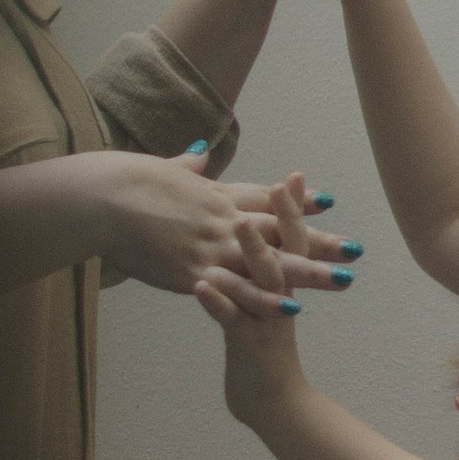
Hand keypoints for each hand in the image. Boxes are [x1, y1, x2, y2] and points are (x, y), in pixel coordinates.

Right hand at [95, 150, 360, 299]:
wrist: (103, 199)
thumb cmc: (126, 182)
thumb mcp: (164, 168)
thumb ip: (188, 167)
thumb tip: (200, 153)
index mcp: (216, 196)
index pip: (264, 199)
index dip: (296, 203)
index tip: (328, 203)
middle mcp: (222, 219)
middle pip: (280, 231)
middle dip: (319, 242)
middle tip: (355, 251)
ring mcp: (210, 246)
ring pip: (268, 261)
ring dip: (306, 273)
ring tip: (341, 282)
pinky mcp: (192, 271)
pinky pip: (236, 288)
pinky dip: (264, 298)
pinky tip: (289, 307)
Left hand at [195, 204, 311, 431]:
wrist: (274, 405)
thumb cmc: (262, 354)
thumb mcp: (266, 312)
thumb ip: (264, 278)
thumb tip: (261, 247)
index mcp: (284, 289)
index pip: (293, 242)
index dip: (293, 210)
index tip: (294, 177)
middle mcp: (281, 300)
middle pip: (285, 253)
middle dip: (280, 219)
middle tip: (279, 185)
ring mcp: (265, 322)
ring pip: (260, 282)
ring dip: (251, 254)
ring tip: (238, 224)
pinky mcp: (247, 345)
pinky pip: (232, 320)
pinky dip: (217, 302)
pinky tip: (200, 286)